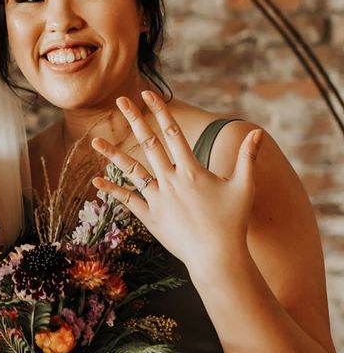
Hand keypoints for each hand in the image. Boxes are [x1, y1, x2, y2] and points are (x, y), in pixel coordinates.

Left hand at [91, 90, 262, 271]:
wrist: (218, 258)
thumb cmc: (233, 223)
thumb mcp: (244, 187)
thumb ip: (248, 158)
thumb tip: (258, 132)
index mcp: (192, 170)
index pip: (172, 133)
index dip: (160, 111)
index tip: (147, 94)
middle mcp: (171, 180)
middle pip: (148, 143)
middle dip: (134, 119)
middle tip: (120, 100)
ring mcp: (158, 198)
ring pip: (131, 170)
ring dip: (112, 154)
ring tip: (94, 140)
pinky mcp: (150, 216)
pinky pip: (127, 200)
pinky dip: (111, 190)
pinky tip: (95, 180)